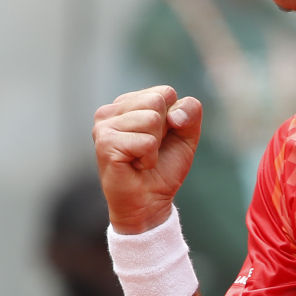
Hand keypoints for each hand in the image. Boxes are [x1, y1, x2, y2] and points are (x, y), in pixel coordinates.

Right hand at [92, 86, 202, 233]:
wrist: (149, 203)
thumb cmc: (164, 168)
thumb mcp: (187, 135)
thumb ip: (190, 111)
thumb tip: (174, 114)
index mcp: (128, 102)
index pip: (165, 92)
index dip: (174, 119)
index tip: (161, 138)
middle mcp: (111, 110)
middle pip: (158, 101)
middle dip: (164, 130)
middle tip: (150, 149)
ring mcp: (104, 125)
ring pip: (152, 119)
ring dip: (155, 146)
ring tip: (141, 158)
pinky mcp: (105, 143)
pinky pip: (146, 142)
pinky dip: (149, 158)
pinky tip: (136, 166)